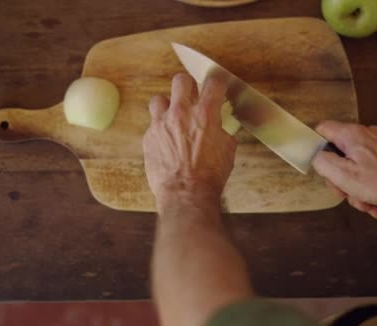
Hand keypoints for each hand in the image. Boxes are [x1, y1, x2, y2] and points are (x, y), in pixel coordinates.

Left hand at [143, 74, 236, 206]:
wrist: (186, 194)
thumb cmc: (210, 175)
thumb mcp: (228, 150)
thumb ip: (223, 132)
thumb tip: (221, 128)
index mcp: (205, 114)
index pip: (213, 83)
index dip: (217, 82)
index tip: (217, 85)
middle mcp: (181, 113)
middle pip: (181, 80)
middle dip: (188, 86)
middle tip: (192, 96)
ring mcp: (162, 124)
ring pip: (158, 99)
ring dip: (167, 105)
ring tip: (173, 116)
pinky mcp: (149, 137)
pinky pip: (153, 124)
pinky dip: (160, 128)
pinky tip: (166, 139)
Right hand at [312, 121, 376, 218]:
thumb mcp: (342, 175)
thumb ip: (322, 161)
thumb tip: (316, 156)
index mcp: (351, 134)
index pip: (323, 130)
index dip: (316, 147)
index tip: (321, 167)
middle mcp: (365, 134)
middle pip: (339, 153)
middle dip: (339, 178)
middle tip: (344, 194)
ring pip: (354, 165)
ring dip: (355, 188)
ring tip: (365, 204)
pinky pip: (370, 170)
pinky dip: (369, 188)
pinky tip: (374, 205)